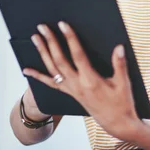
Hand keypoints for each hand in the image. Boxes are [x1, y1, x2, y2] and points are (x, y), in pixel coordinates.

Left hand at [22, 21, 142, 141]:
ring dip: (42, 53)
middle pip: (59, 60)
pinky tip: (27, 70)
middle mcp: (77, 85)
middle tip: (42, 27)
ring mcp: (71, 90)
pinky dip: (37, 76)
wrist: (116, 124)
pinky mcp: (70, 93)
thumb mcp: (123, 83)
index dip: (70, 38)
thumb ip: (120, 64)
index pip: (77, 55)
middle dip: (50, 41)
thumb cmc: (121, 103)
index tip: (63, 25)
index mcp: (91, 80)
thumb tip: (119, 47)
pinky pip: (50, 84)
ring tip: (35, 38)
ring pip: (52, 69)